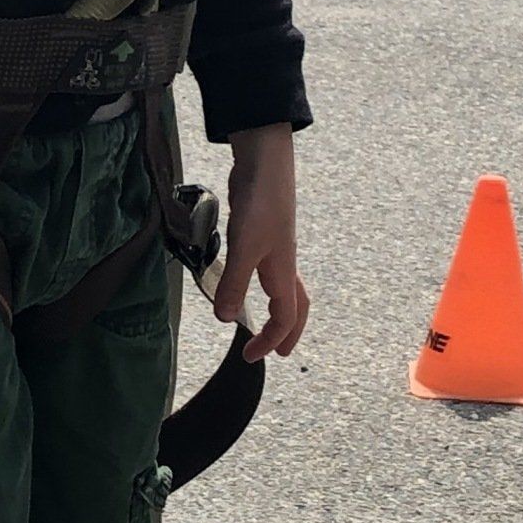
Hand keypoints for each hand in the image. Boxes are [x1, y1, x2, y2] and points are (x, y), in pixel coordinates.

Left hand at [214, 126, 308, 362]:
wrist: (265, 165)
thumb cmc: (260, 205)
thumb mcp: (244, 248)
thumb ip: (234, 283)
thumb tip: (226, 319)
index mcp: (283, 272)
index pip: (284, 317)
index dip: (269, 340)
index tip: (250, 357)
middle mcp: (283, 264)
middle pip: (296, 306)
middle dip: (288, 331)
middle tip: (277, 352)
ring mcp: (275, 249)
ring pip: (285, 288)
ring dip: (279, 309)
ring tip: (263, 322)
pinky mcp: (263, 235)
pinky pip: (269, 271)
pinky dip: (263, 285)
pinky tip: (246, 279)